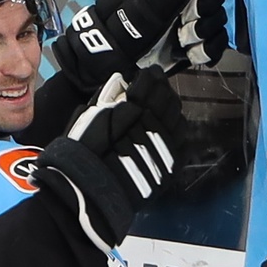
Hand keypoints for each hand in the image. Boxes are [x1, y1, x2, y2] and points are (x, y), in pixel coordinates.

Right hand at [32, 67, 179, 248]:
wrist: (93, 193)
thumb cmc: (84, 155)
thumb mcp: (88, 118)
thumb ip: (107, 98)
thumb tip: (122, 83)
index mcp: (131, 108)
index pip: (150, 83)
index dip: (151, 76)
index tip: (149, 73)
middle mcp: (153, 123)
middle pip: (167, 98)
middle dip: (162, 90)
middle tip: (156, 88)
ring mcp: (166, 144)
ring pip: (178, 118)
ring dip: (171, 111)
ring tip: (163, 109)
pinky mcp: (172, 164)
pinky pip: (182, 142)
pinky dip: (176, 133)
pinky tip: (168, 131)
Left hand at [51, 0, 232, 88]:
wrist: (104, 71)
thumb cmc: (112, 36)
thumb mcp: (131, 16)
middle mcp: (178, 0)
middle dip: (205, 6)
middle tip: (188, 20)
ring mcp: (187, 23)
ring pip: (216, 18)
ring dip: (205, 30)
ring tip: (183, 41)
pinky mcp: (192, 46)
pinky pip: (216, 42)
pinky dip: (209, 48)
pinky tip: (192, 53)